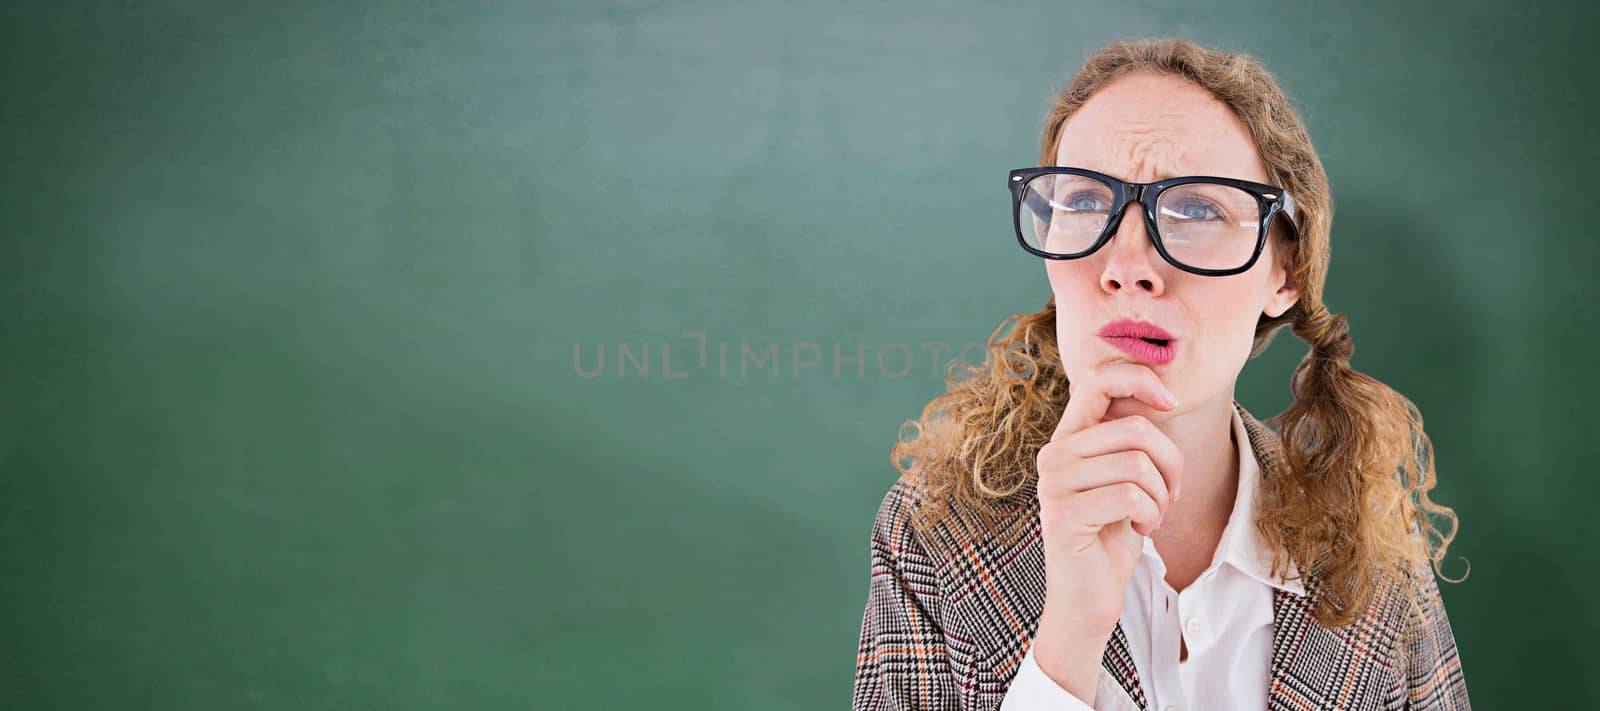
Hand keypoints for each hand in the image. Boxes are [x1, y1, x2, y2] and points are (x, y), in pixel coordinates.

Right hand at [1027, 363, 1184, 701]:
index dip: (1140, 378)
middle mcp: (1054, 455)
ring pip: (1136, 464)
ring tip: (1152, 514)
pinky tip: (1140, 528)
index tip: (1170, 403)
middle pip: (1134, 429)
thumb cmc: (1113, 534)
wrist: (1089, 596)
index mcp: (1069, 438)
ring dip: (1161, 495)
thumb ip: (1130, 438)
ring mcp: (1053, 486)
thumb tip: (1161, 394)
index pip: (1096, 379)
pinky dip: (1149, 514)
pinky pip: (1129, 496)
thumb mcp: (1126, 477)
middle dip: (1171, 462)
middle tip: (1171, 491)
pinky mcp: (1062, 517)